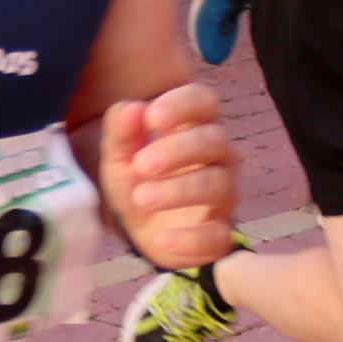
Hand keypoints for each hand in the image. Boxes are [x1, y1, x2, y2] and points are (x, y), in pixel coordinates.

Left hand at [100, 84, 234, 267]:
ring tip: (142, 197)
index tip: (152, 117)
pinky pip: (218, 235)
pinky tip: (164, 239)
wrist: (142, 231)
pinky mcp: (220, 233)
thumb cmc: (138, 180)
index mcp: (196, 126)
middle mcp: (218, 156)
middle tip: (141, 165)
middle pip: (214, 142)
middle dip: (178, 150)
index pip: (204, 101)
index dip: (183, 105)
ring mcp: (223, 195)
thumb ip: (121, 130)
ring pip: (217, 184)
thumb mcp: (119, 155)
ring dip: (179, 190)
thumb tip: (132, 108)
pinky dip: (191, 239)